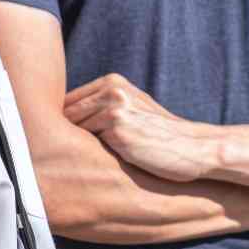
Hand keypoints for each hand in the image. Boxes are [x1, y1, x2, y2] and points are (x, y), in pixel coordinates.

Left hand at [64, 74, 215, 182]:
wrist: (193, 149)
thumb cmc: (163, 140)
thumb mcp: (134, 113)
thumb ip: (105, 110)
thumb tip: (68, 125)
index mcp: (114, 82)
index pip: (71, 101)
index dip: (61, 124)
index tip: (56, 143)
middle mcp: (112, 89)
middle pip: (66, 112)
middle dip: (58, 135)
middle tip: (55, 157)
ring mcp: (114, 106)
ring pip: (72, 127)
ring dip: (68, 146)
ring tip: (69, 164)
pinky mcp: (117, 127)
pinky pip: (86, 142)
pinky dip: (83, 155)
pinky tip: (86, 166)